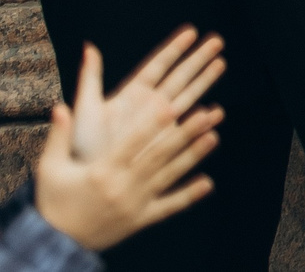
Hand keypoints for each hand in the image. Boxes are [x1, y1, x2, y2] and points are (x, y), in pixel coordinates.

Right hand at [40, 33, 223, 250]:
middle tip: (207, 114)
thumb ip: (58, 136)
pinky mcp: (140, 220)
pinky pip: (168, 207)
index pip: (131, 143)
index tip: (171, 105)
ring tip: (214, 136)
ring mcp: (134, 204)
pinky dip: (188, 196)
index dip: (152, 124)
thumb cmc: (53, 200)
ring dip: (192, 156)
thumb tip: (60, 106)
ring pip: (168, 176)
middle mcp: (121, 186)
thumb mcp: (49, 168)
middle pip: (158, 155)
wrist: (53, 242)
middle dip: (183, 134)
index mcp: (101, 170)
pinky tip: (208, 183)